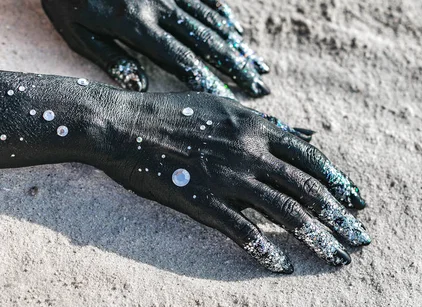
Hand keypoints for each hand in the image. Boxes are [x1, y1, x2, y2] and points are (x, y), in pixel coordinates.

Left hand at [41, 0, 269, 97]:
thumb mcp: (76, 30)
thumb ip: (110, 57)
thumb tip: (141, 86)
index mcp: (135, 24)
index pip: (181, 59)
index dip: (208, 81)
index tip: (230, 99)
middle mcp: (159, 6)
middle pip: (207, 42)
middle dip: (237, 67)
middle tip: (261, 86)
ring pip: (211, 20)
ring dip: (237, 45)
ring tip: (258, 65)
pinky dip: (222, 15)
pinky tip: (236, 31)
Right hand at [92, 90, 369, 272]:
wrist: (125, 125)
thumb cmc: (178, 114)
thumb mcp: (231, 109)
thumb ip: (273, 125)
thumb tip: (313, 135)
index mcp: (259, 128)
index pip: (312, 160)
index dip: (340, 184)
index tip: (360, 206)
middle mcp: (251, 151)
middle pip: (308, 190)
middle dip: (339, 218)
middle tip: (360, 242)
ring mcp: (228, 177)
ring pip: (285, 212)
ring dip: (315, 238)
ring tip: (336, 258)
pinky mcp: (202, 200)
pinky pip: (242, 230)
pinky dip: (265, 249)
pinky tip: (283, 266)